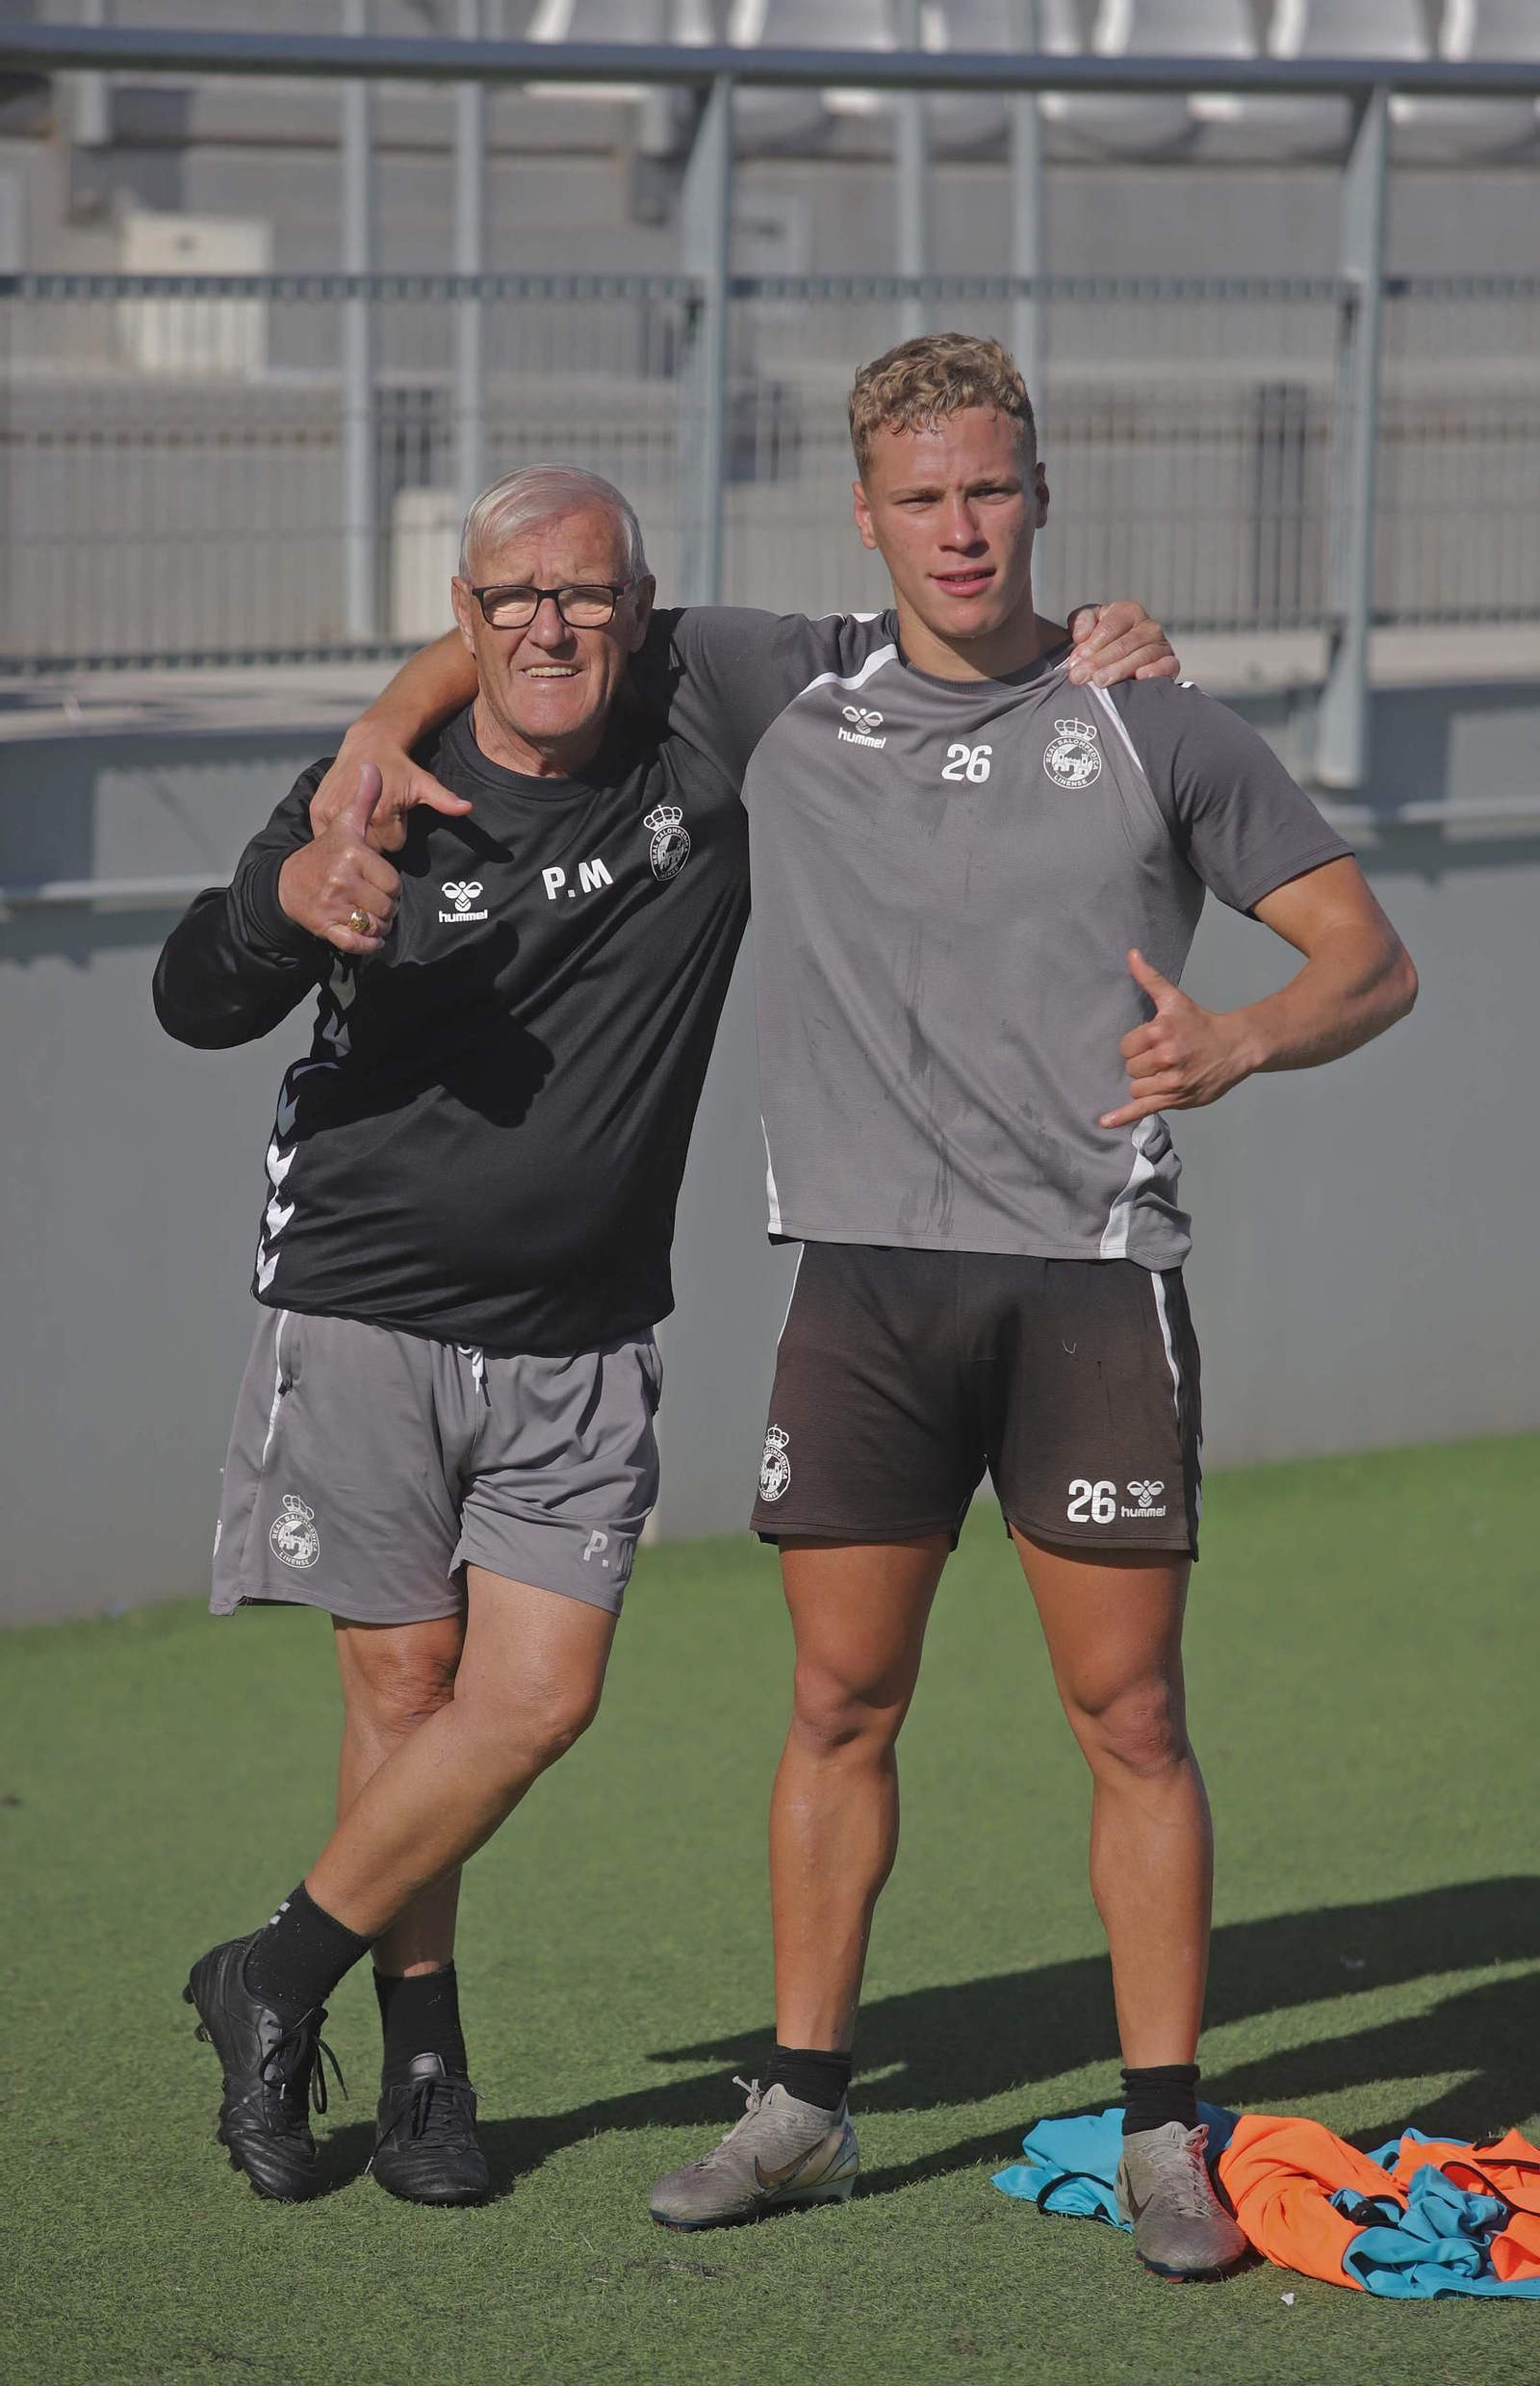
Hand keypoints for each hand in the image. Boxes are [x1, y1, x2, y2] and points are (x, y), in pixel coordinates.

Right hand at [279, 763, 402, 956]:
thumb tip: (372, 766)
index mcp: (352, 854)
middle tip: (376, 901)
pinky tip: (370, 937)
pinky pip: (356, 943)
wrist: (289, 880)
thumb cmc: (326, 852)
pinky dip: (368, 944)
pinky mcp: (324, 926)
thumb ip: (364, 797)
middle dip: (386, 907)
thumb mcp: (345, 823)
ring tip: (372, 916)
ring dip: (379, 926)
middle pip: (387, 906)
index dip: (390, 886)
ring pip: (374, 925)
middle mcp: (342, 879)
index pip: (393, 883)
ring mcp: (332, 904)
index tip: (379, 881)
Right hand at [310, 723, 471, 854]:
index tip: (394, 816)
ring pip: (350, 844)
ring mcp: (332, 813)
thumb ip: (444, 799)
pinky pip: (329, 837)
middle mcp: (355, 814)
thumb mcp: (423, 783)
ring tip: (363, 817)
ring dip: (357, 835)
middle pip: (371, 849)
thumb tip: (467, 807)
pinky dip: (337, 833)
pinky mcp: (317, 810)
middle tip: (378, 816)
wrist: (369, 742)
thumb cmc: (399, 766)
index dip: (395, 833)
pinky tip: (346, 819)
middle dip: (377, 837)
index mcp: (381, 813)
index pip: (393, 848)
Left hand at [1066, 601, 1178, 687]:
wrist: (1123, 663)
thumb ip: (1081, 621)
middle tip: (1080, 677)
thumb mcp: (1089, 625)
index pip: (1110, 627)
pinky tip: (1139, 678)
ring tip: (1099, 681)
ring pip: (1142, 656)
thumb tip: (1081, 636)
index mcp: (1128, 611)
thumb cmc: (1102, 642)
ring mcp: (1162, 645)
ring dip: (1119, 670)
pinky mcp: (1172, 663)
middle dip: (1099, 661)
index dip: (1091, 645)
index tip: (1074, 663)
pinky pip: (1168, 666)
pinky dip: (1155, 671)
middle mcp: (1148, 626)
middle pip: (1124, 643)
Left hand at [1099, 949, 1258, 1127]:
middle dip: (1142, 1065)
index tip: (1153, 1044)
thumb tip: (1131, 954)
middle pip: (1131, 1069)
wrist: (1235, 1047)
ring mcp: (1172, 1081)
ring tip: (1164, 1074)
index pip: (1126, 1047)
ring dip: (1145, 1084)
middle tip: (1163, 1058)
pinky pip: (1143, 1109)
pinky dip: (1122, 1116)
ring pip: (1136, 1089)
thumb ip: (1149, 979)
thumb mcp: (1174, 999)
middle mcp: (1165, 1057)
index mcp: (1160, 1031)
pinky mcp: (1177, 1098)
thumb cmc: (1201, 1024)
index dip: (1137, 1047)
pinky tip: (1104, 1122)